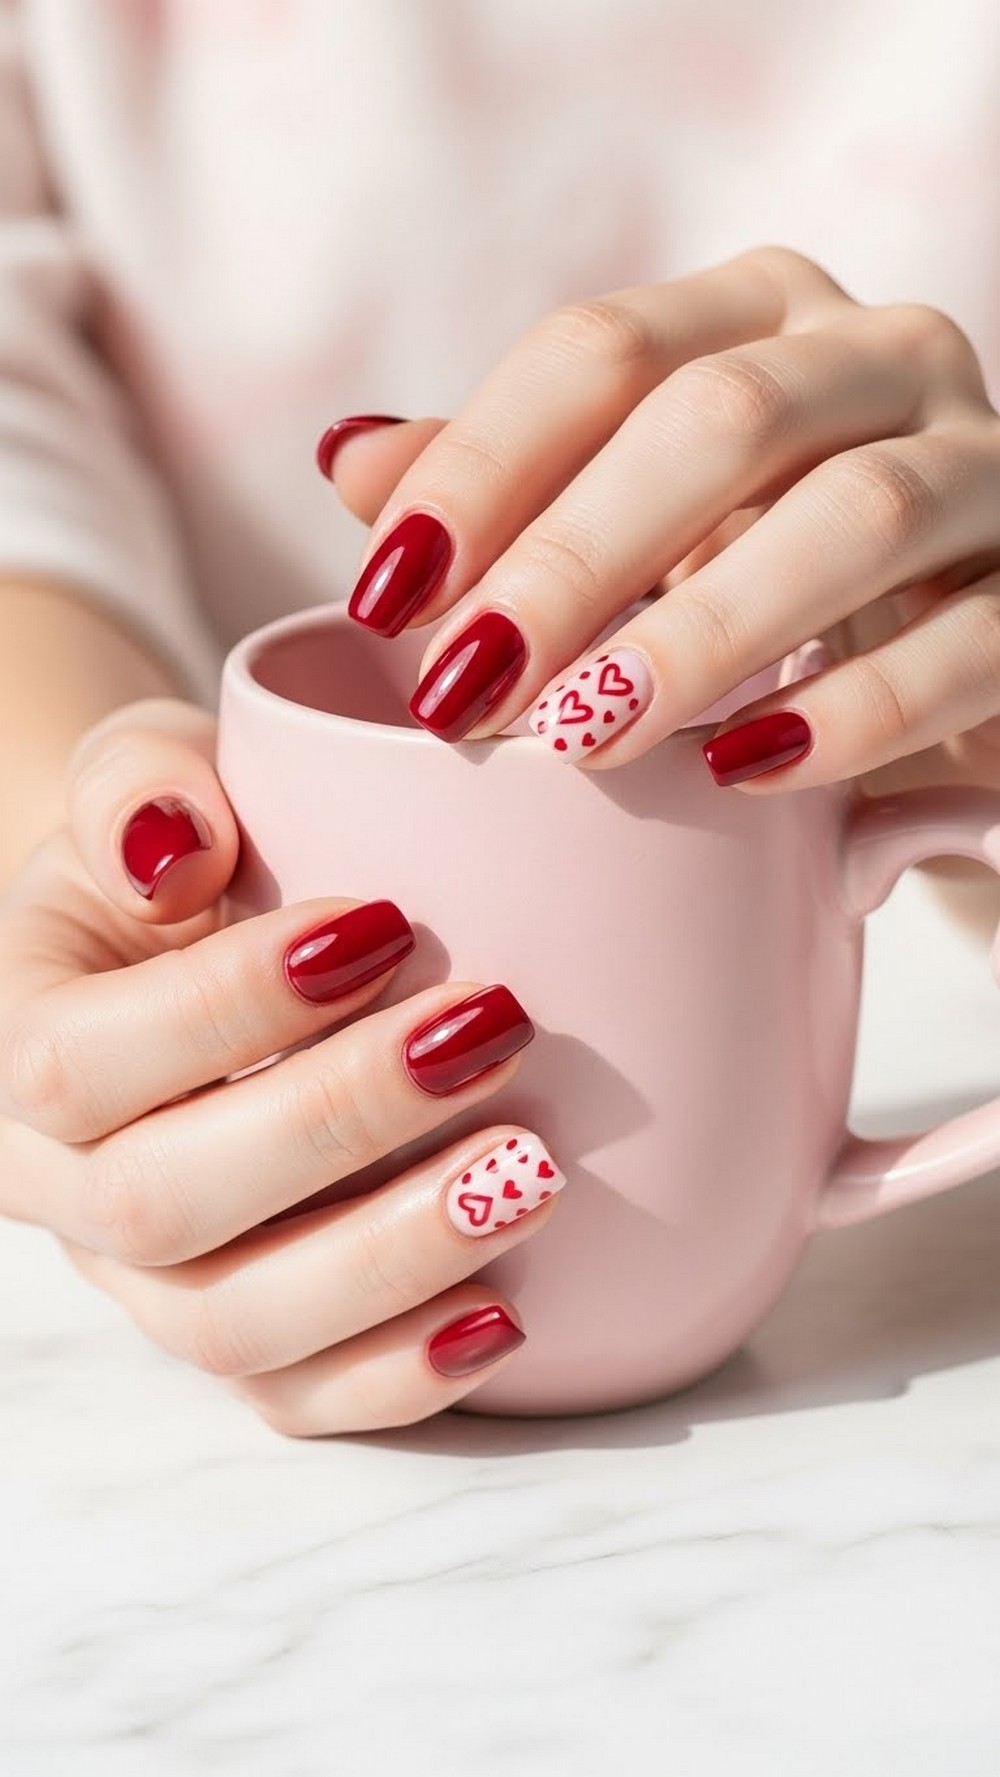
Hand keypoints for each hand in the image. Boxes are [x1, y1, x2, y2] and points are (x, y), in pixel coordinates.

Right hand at [0, 701, 562, 1434]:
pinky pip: (296, 1400)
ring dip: (388, 1259)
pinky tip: (510, 1315)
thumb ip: (137, 782)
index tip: (381, 922)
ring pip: (235, 1325)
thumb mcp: (140, 775)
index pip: (81, 1059)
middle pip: (164, 1204)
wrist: (195, 945)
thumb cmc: (183, 854)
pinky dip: (400, 1376)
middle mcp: (63, 1188)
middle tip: (489, 1030)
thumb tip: (174, 841)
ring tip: (531, 1172)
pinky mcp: (239, 1337)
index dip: (226, 1005)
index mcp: (17, 1047)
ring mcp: (148, 1283)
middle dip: (338, 1121)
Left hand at [321, 243, 999, 796]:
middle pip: (718, 420)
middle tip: (464, 687)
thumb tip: (351, 461)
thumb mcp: (632, 531)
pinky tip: (748, 771)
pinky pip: (964, 642)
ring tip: (581, 738)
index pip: (602, 350)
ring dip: (699, 633)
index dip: (482, 468)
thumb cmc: (764, 586)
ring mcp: (982, 464)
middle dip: (573, 558)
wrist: (954, 661)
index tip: (383, 596)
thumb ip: (512, 492)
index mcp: (757, 318)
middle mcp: (878, 356)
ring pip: (853, 517)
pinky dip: (850, 712)